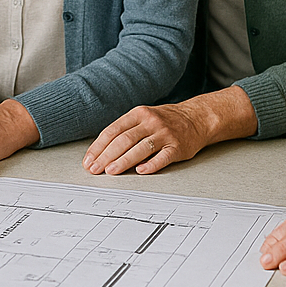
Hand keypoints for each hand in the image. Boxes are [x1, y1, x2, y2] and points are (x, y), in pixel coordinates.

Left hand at [83, 105, 203, 174]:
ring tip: (111, 171)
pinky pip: (162, 157)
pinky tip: (140, 171)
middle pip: (124, 140)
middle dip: (106, 156)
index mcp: (138, 114)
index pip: (112, 131)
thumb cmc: (165, 121)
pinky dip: (151, 165)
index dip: (98, 147)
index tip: (89, 160)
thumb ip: (125, 130)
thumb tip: (101, 151)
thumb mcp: (143, 117)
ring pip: (140, 148)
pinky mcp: (177, 147)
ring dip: (123, 161)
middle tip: (95, 169)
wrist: (197, 118)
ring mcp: (165, 134)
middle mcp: (150, 122)